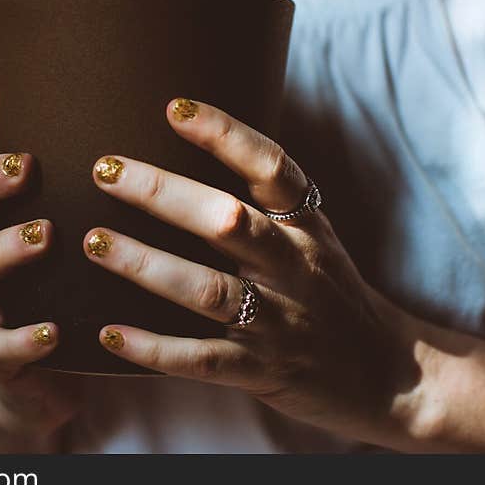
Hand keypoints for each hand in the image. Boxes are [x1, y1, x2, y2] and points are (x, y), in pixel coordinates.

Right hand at [0, 84, 80, 449]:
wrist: (49, 382)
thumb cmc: (75, 296)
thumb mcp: (80, 241)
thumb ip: (94, 199)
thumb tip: (153, 133)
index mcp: (0, 219)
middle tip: (26, 165)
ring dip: (7, 249)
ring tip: (44, 235)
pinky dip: (23, 337)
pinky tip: (51, 332)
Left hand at [84, 98, 421, 445]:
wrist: (390, 376)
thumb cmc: (333, 295)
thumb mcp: (314, 240)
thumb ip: (267, 207)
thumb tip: (191, 160)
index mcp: (307, 227)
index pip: (272, 168)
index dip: (226, 134)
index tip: (174, 108)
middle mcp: (295, 267)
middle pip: (227, 221)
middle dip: (162, 194)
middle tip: (105, 171)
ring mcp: (280, 322)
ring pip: (206, 289)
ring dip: (146, 264)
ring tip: (94, 242)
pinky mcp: (263, 370)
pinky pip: (201, 359)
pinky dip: (153, 346)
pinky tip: (108, 333)